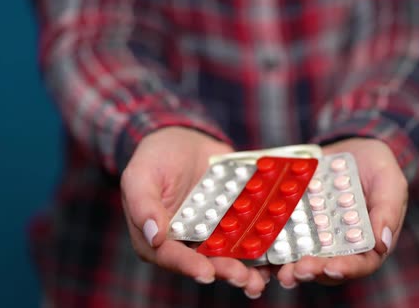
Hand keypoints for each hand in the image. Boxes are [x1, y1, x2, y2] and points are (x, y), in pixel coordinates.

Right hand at [121, 127, 268, 298]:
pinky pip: (248, 233)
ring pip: (230, 254)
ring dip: (248, 268)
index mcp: (158, 238)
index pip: (172, 256)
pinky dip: (263, 243)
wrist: (184, 139)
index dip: (189, 266)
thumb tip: (154, 236)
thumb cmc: (154, 157)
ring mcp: (212, 231)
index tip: (207, 273)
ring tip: (263, 277)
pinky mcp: (233, 220)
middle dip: (226, 271)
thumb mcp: (140, 175)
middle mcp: (186, 241)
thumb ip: (144, 205)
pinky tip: (278, 250)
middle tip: (245, 279)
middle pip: (206, 262)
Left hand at [276, 138, 407, 287]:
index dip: (346, 269)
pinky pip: (283, 237)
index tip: (331, 267)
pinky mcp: (297, 222)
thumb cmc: (377, 167)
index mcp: (368, 241)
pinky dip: (271, 246)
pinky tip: (259, 247)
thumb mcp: (389, 182)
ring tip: (278, 269)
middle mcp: (341, 244)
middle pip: (326, 266)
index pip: (360, 263)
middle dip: (311, 271)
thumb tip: (382, 243)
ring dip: (289, 267)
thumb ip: (387, 210)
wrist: (352, 148)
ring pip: (302, 258)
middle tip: (296, 271)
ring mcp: (317, 235)